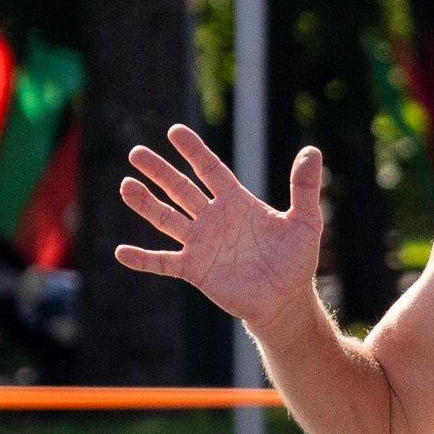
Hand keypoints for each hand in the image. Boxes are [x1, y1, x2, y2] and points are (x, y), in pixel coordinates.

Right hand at [116, 125, 324, 331]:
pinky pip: (164, 262)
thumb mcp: (306, 221)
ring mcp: (201, 244)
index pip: (209, 170)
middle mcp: (213, 219)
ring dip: (145, 204)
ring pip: (167, 219)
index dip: (193, 151)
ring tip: (125, 186)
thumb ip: (305, 187)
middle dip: (159, 171)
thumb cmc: (296, 261)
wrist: (286, 301)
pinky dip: (143, 259)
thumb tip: (313, 151)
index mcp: (235, 202)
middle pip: (180, 189)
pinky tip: (121, 252)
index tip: (175, 132)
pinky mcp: (195, 270)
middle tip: (135, 153)